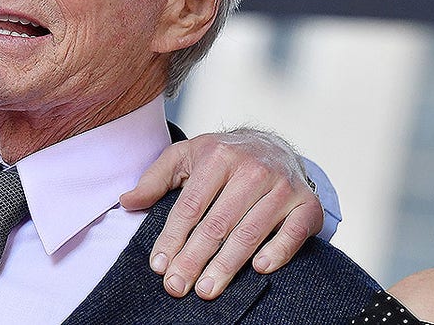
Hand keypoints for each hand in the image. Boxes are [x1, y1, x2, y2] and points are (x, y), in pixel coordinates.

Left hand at [119, 128, 322, 300]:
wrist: (274, 144)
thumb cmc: (222, 156)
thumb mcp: (185, 157)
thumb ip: (155, 179)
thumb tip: (126, 201)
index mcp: (218, 156)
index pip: (190, 205)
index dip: (172, 237)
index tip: (159, 265)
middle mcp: (252, 170)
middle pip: (217, 223)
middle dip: (194, 259)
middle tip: (177, 286)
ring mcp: (282, 187)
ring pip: (250, 232)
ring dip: (227, 265)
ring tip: (206, 288)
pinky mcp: (307, 204)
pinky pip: (293, 232)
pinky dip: (278, 251)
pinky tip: (259, 269)